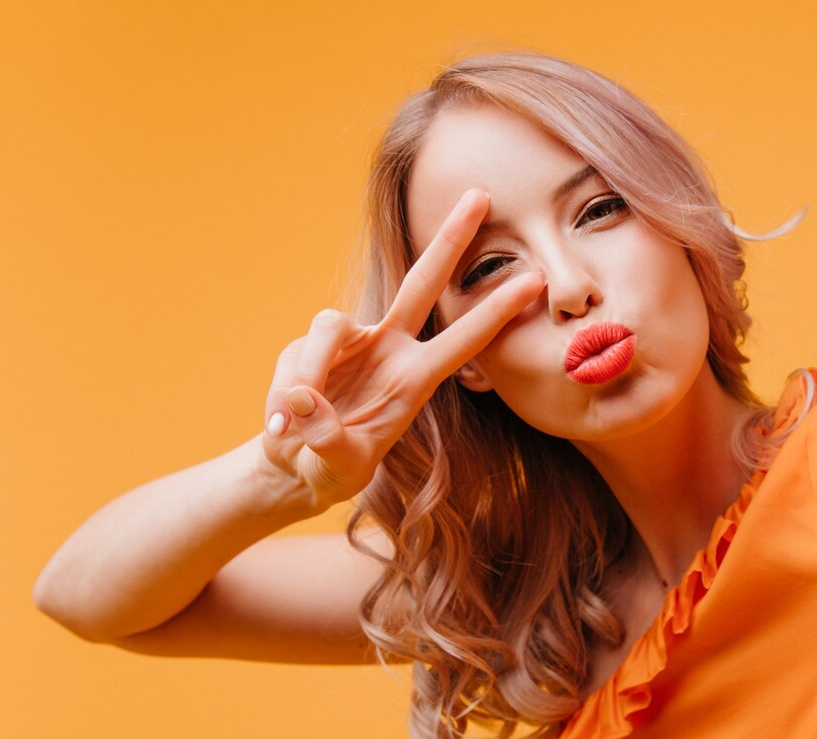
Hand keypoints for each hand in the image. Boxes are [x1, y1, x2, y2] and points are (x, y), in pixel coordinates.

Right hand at [258, 188, 544, 509]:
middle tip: (481, 194)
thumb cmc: (332, 467)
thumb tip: (304, 397)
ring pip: (329, 327)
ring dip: (310, 372)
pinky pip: (296, 356)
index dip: (496, 311)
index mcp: (415, 379)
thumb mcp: (337, 466)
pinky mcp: (309, 343)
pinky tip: (281, 425)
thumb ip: (325, 436)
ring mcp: (350, 341)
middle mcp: (389, 348)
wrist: (294, 466)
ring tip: (292, 422)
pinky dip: (284, 394)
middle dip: (450, 238)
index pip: (463, 339)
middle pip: (421, 281)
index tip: (535, 282)